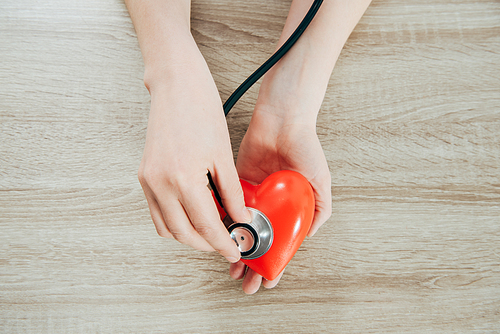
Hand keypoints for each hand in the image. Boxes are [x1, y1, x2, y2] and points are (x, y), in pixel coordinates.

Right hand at [138, 44, 250, 262]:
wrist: (176, 85)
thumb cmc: (201, 111)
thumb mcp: (223, 155)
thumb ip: (232, 193)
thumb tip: (241, 217)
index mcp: (183, 179)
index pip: (206, 226)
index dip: (222, 243)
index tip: (235, 249)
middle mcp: (160, 184)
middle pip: (183, 234)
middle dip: (206, 244)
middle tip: (227, 241)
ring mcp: (148, 180)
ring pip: (166, 228)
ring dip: (189, 235)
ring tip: (212, 229)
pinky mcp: (144, 175)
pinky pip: (157, 212)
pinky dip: (175, 221)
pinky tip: (194, 213)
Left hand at [230, 102, 331, 293]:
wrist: (282, 121)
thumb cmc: (305, 148)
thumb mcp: (321, 182)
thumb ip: (320, 209)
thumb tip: (308, 235)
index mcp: (290, 209)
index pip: (281, 243)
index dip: (275, 263)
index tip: (268, 281)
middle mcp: (271, 205)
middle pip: (259, 242)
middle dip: (252, 264)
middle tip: (245, 282)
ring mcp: (254, 196)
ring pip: (242, 230)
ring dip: (237, 249)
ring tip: (232, 267)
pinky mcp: (237, 183)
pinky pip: (228, 206)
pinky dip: (224, 221)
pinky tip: (221, 237)